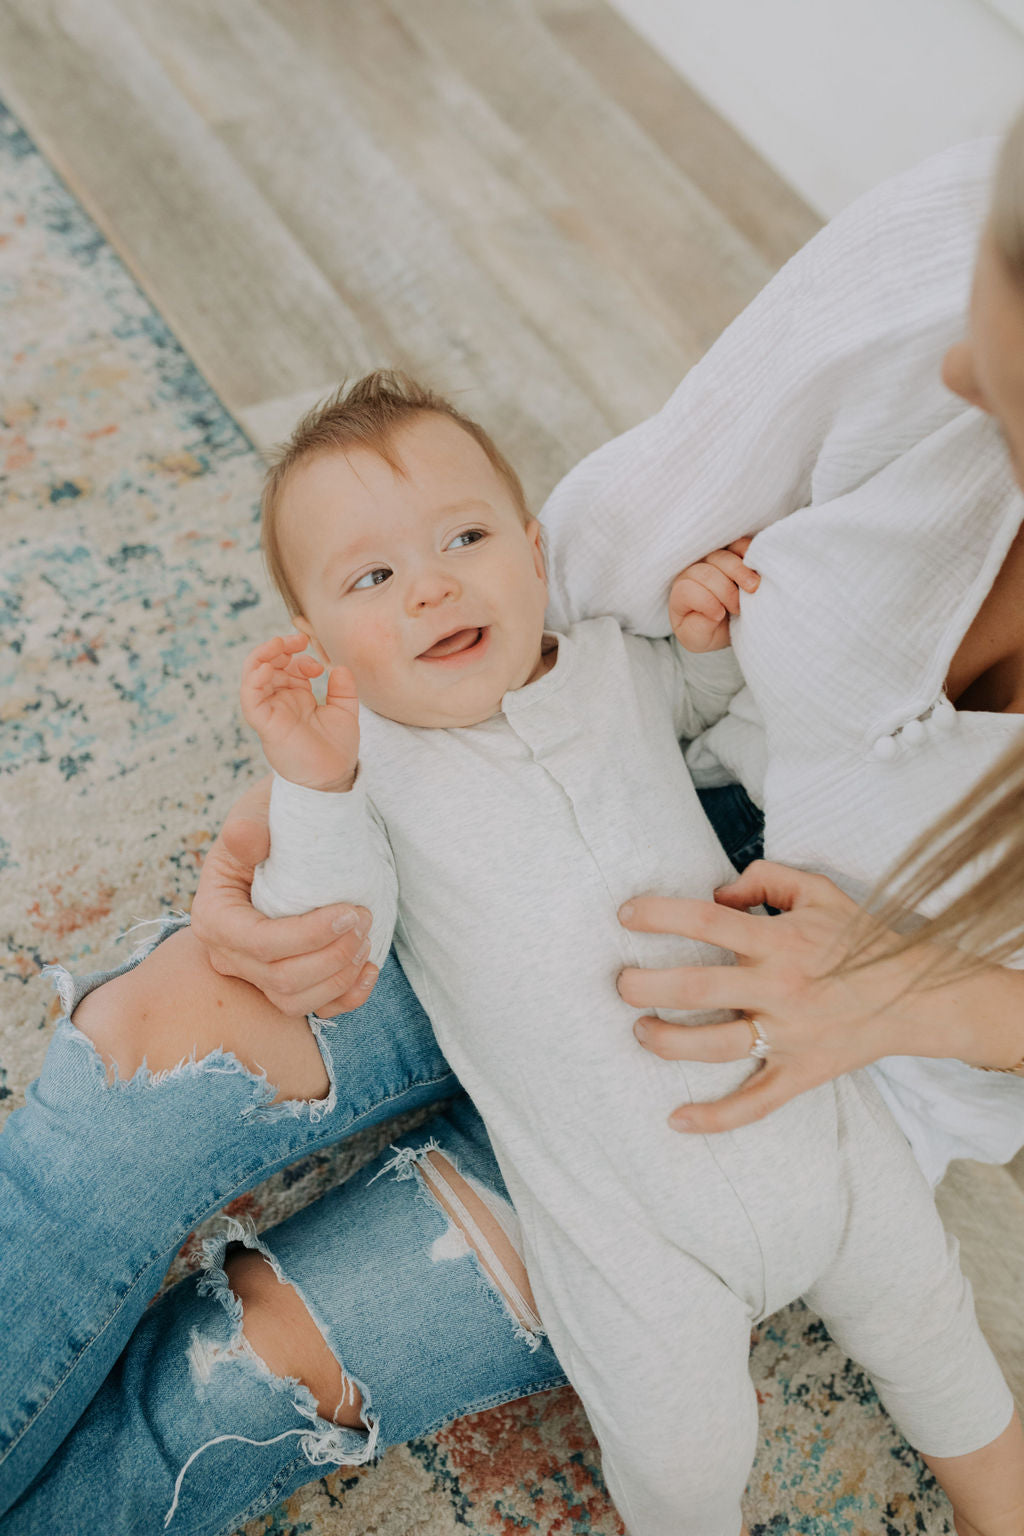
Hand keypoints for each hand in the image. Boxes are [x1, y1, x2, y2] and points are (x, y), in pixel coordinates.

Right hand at [190, 775, 378, 1016]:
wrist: (297, 831)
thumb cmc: (277, 819)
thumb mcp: (260, 810)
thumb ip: (250, 823)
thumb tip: (245, 839)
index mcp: (214, 914)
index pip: (259, 943)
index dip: (307, 935)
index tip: (349, 910)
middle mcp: (228, 952)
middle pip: (279, 978)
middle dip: (331, 956)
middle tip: (365, 919)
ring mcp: (255, 973)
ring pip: (294, 1001)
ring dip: (338, 977)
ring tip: (365, 939)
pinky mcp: (286, 982)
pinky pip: (314, 1009)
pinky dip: (346, 998)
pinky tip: (368, 971)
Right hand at [240, 633, 359, 791]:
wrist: (334, 777)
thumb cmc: (337, 749)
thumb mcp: (345, 712)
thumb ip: (343, 689)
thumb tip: (339, 667)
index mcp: (296, 697)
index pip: (286, 667)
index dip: (298, 657)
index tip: (318, 664)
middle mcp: (280, 702)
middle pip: (266, 666)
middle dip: (278, 648)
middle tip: (298, 640)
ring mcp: (271, 712)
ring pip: (253, 677)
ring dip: (263, 656)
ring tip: (280, 645)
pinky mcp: (265, 724)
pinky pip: (251, 699)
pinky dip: (254, 680)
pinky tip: (267, 667)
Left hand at [616, 861, 938, 1131]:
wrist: (916, 994)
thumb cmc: (859, 938)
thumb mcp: (818, 891)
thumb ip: (765, 878)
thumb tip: (716, 892)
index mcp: (780, 941)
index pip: (707, 922)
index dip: (660, 915)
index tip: (625, 913)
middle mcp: (780, 989)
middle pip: (698, 987)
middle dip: (647, 985)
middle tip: (621, 982)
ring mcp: (789, 1036)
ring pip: (716, 1047)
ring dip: (667, 1041)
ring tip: (640, 1030)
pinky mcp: (800, 1073)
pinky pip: (754, 1103)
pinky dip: (714, 1118)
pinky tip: (675, 1120)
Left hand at [669, 537, 759, 652]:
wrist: (729, 623)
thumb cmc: (708, 629)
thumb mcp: (697, 639)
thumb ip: (697, 630)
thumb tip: (714, 613)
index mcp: (681, 592)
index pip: (687, 589)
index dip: (705, 602)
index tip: (719, 616)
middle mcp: (693, 570)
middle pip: (706, 572)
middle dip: (725, 591)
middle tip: (738, 608)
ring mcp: (713, 557)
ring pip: (723, 556)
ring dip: (740, 572)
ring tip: (752, 589)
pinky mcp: (732, 550)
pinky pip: (739, 543)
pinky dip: (749, 554)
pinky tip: (757, 569)